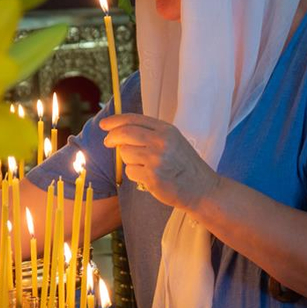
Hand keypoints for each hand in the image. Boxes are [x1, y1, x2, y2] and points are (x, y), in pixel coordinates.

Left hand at [101, 114, 220, 210]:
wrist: (202, 188)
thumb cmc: (185, 165)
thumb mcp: (174, 141)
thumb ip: (151, 134)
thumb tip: (120, 132)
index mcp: (166, 130)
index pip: (134, 119)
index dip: (115, 121)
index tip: (104, 124)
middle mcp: (161, 141)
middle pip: (124, 133)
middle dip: (112, 137)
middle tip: (108, 142)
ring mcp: (156, 159)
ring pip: (125, 154)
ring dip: (129, 160)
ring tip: (145, 166)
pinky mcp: (152, 177)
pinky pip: (130, 171)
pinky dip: (135, 174)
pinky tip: (149, 177)